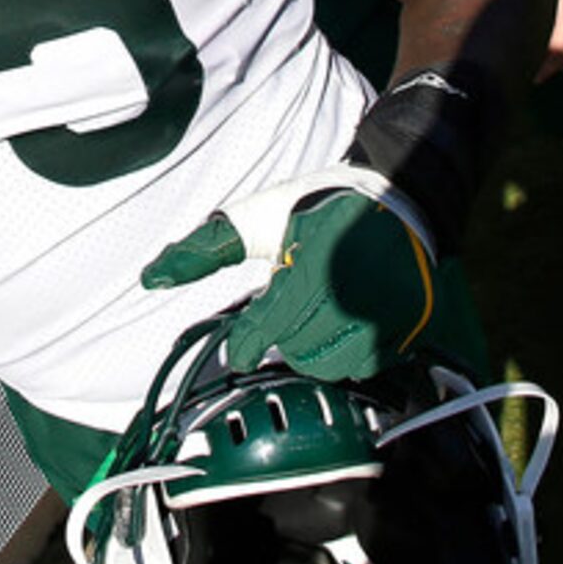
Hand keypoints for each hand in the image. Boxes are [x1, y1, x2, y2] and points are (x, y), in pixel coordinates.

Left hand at [141, 171, 435, 380]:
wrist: (397, 196)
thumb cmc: (318, 207)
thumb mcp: (256, 219)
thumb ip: (203, 249)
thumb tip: (151, 278)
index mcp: (315, 262)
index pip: (269, 327)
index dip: (246, 343)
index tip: (239, 349)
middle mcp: (357, 293)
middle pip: (295, 351)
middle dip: (282, 333)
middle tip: (289, 307)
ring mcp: (390, 313)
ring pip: (328, 366)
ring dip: (311, 348)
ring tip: (312, 317)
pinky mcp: (411, 327)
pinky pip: (365, 366)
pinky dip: (346, 354)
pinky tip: (342, 324)